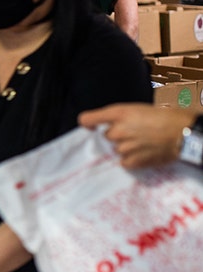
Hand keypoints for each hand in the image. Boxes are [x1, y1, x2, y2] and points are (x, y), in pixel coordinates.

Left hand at [78, 104, 194, 168]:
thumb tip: (112, 125)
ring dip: (125, 148)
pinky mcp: (132, 161)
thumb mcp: (140, 109)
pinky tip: (143, 154)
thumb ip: (122, 117)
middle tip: (133, 133)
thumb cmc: (167, 117)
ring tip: (142, 144)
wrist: (185, 133)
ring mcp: (123, 147)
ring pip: (115, 149)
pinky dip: (131, 160)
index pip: (87, 119)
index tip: (91, 127)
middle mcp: (117, 130)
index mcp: (118, 113)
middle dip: (116, 135)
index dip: (88, 124)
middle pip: (105, 136)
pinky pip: (124, 162)